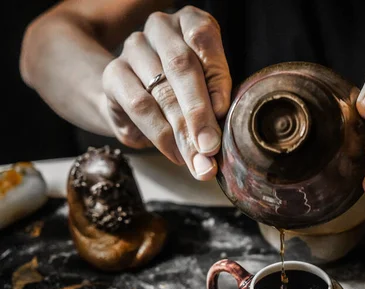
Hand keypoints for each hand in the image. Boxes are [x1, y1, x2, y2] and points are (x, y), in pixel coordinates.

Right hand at [102, 6, 230, 179]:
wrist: (137, 95)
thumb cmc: (186, 90)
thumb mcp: (209, 88)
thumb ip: (216, 100)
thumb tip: (217, 131)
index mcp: (191, 22)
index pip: (204, 40)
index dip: (215, 77)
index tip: (223, 113)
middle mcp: (160, 28)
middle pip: (181, 67)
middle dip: (199, 114)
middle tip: (210, 148)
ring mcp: (133, 48)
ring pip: (161, 92)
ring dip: (182, 133)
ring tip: (197, 161)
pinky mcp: (113, 73)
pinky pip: (139, 106)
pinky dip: (161, 135)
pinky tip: (176, 154)